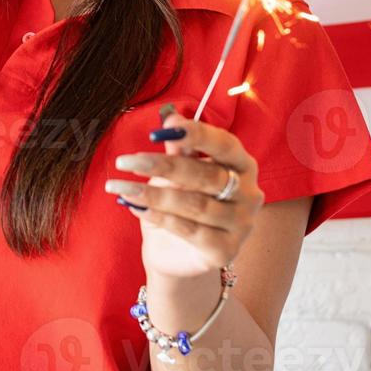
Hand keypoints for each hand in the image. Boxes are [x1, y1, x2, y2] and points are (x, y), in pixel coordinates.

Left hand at [106, 111, 263, 278]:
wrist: (176, 252)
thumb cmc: (180, 201)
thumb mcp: (177, 172)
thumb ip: (179, 149)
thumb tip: (171, 119)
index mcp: (242, 165)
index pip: (224, 145)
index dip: (195, 135)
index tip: (159, 131)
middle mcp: (249, 194)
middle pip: (206, 175)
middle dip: (162, 166)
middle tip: (124, 161)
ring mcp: (241, 224)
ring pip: (195, 204)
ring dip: (152, 194)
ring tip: (120, 187)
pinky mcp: (226, 251)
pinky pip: (189, 230)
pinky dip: (159, 216)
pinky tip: (134, 206)